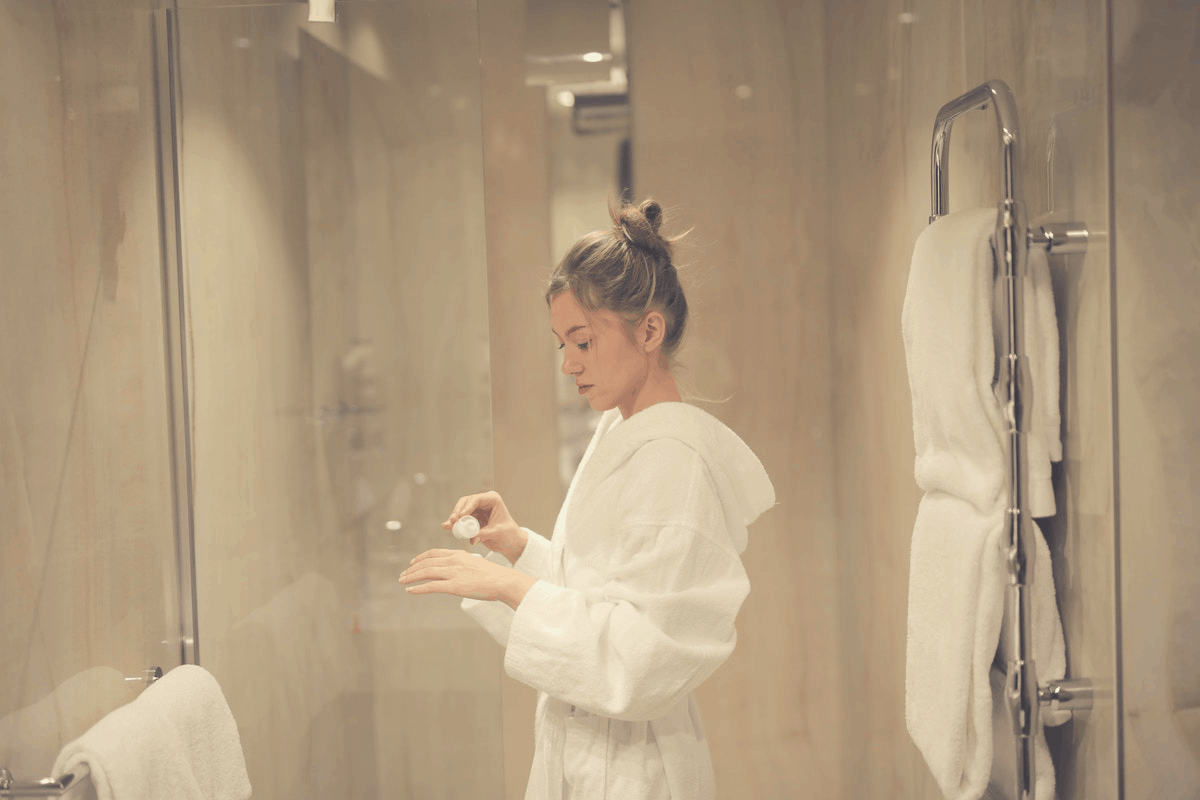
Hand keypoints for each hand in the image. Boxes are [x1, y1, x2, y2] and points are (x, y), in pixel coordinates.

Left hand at [399, 548, 535, 609]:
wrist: (504, 581)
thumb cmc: (494, 576)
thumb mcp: (477, 564)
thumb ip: (464, 566)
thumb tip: (457, 572)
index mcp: (459, 554)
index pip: (434, 553)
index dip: (421, 558)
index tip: (413, 562)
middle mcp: (454, 561)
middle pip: (427, 562)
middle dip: (412, 569)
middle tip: (403, 574)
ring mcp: (453, 573)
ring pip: (426, 572)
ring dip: (411, 577)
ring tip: (402, 581)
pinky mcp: (454, 586)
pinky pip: (431, 586)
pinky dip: (418, 588)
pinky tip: (410, 590)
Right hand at [442, 491, 527, 565]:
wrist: (511, 543)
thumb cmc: (509, 534)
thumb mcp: (497, 533)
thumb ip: (484, 534)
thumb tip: (472, 537)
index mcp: (493, 500)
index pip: (476, 499)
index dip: (466, 507)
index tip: (460, 517)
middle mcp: (483, 503)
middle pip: (465, 503)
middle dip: (457, 512)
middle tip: (453, 522)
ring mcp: (476, 510)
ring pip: (460, 511)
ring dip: (454, 519)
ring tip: (448, 526)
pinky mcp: (472, 520)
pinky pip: (461, 521)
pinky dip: (455, 525)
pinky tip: (448, 528)